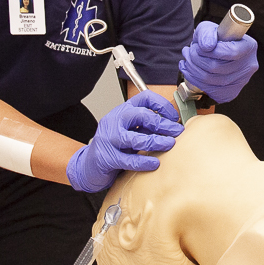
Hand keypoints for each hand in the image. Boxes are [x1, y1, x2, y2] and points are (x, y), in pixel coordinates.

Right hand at [66, 90, 182, 192]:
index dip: (162, 105)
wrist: (87, 166)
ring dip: (156, 141)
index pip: (144, 98)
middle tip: (176, 132)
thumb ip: (145, 127)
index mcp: (122, 111)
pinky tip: (155, 163)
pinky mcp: (107, 157)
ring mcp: (109, 139)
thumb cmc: (112, 148)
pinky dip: (144, 162)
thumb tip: (172, 127)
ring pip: (136, 138)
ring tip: (169, 144)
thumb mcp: (129, 132)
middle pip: (141, 115)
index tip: (173, 117)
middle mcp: (115, 121)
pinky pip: (129, 159)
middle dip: (162, 123)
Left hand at [178, 21, 257, 102]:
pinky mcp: (231, 92)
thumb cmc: (214, 38)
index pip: (231, 52)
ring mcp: (241, 81)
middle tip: (188, 52)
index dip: (210, 51)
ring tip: (187, 59)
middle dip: (196, 59)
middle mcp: (248, 66)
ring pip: (211, 80)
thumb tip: (206, 46)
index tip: (198, 47)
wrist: (215, 50)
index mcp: (249, 46)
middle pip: (217, 68)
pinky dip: (195, 81)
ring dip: (192, 69)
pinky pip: (210, 90)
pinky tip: (189, 71)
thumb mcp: (209, 28)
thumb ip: (207, 34)